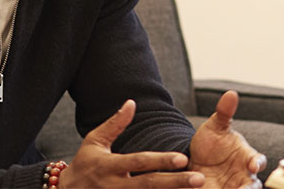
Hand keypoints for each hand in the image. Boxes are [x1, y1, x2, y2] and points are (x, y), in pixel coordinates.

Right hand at [63, 99, 205, 187]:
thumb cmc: (84, 165)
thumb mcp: (94, 142)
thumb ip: (115, 124)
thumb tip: (132, 102)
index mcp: (108, 166)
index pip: (138, 161)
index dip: (160, 160)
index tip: (183, 158)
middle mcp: (114, 186)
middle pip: (149, 184)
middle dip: (175, 182)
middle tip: (199, 179)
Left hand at [187, 91, 265, 188]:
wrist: (193, 160)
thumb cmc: (211, 143)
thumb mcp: (214, 127)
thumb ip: (224, 113)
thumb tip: (231, 93)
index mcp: (246, 158)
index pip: (258, 160)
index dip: (257, 163)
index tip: (253, 165)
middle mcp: (243, 176)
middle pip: (253, 186)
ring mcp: (232, 188)